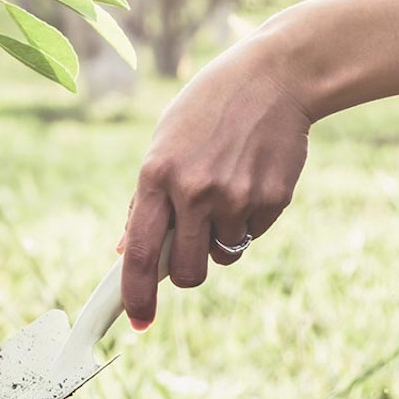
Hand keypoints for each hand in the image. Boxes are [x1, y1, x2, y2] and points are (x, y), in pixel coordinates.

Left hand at [121, 26, 311, 328]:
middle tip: (192, 249)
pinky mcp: (272, 199)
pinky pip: (253, 234)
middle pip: (187, 272)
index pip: (139, 253)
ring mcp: (236, 197)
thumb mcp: (165, 143)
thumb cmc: (209, 110)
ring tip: (227, 189)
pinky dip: (250, 219)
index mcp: (157, 175)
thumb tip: (124, 250)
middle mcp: (194, 191)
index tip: (138, 321)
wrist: (274, 77)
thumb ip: (145, 198)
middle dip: (187, 273)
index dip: (136, 295)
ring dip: (221, 238)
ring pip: (224, 255)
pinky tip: (252, 177)